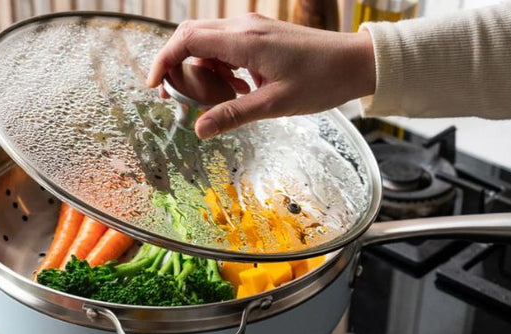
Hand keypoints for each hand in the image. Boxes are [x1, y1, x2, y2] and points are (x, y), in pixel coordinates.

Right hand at [147, 14, 375, 138]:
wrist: (357, 62)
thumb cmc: (321, 81)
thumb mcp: (274, 105)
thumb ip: (233, 115)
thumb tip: (198, 129)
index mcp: (244, 41)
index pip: (187, 41)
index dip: (163, 61)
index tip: (154, 86)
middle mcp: (244, 27)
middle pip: (191, 35)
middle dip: (177, 64)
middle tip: (178, 96)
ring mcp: (253, 27)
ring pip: (208, 41)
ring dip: (202, 69)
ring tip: (219, 99)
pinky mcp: (261, 33)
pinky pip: (226, 44)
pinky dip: (220, 66)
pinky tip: (239, 89)